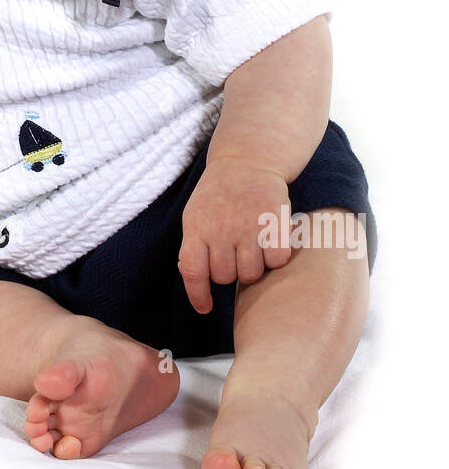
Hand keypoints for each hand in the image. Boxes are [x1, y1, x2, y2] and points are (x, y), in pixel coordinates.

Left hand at [178, 159, 292, 313]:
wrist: (246, 161)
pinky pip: (276, 262)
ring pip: (251, 275)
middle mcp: (221, 230)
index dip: (198, 295)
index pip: (193, 273)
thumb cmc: (218, 195)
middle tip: (234, 252)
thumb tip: (194, 281)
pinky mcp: (274, 224)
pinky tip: (270, 243)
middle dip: (230, 271)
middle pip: (225, 277)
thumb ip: (193, 248)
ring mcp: (249, 228)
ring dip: (253, 268)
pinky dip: (275, 258)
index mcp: (197, 228)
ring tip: (252, 248)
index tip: (205, 307)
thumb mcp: (195, 216)